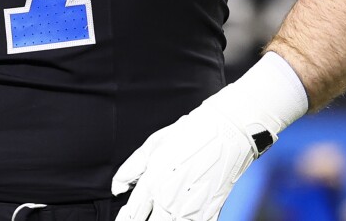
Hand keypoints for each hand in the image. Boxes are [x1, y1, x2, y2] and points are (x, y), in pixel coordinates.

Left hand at [113, 53, 306, 220]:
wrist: (228, 133)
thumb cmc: (190, 134)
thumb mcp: (153, 145)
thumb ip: (131, 169)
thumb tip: (117, 188)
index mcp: (153, 182)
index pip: (132, 214)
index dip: (124, 219)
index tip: (123, 219)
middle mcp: (170, 200)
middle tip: (145, 216)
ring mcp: (192, 209)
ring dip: (166, 220)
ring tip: (166, 211)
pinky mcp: (211, 212)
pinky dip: (187, 220)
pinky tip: (184, 211)